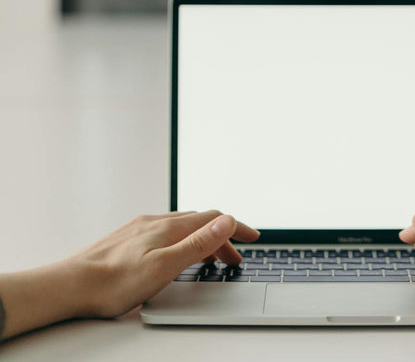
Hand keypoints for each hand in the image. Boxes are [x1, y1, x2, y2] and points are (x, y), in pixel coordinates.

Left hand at [0, 210, 259, 339]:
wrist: (72, 284)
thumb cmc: (114, 283)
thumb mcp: (165, 266)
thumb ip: (198, 243)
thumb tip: (227, 219)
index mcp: (169, 227)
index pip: (213, 219)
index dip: (236, 228)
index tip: (254, 237)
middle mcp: (156, 221)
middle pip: (200, 222)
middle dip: (222, 237)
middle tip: (235, 258)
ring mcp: (141, 228)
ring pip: (182, 227)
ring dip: (203, 239)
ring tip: (210, 259)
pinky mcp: (129, 237)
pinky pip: (166, 232)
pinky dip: (183, 240)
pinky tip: (175, 254)